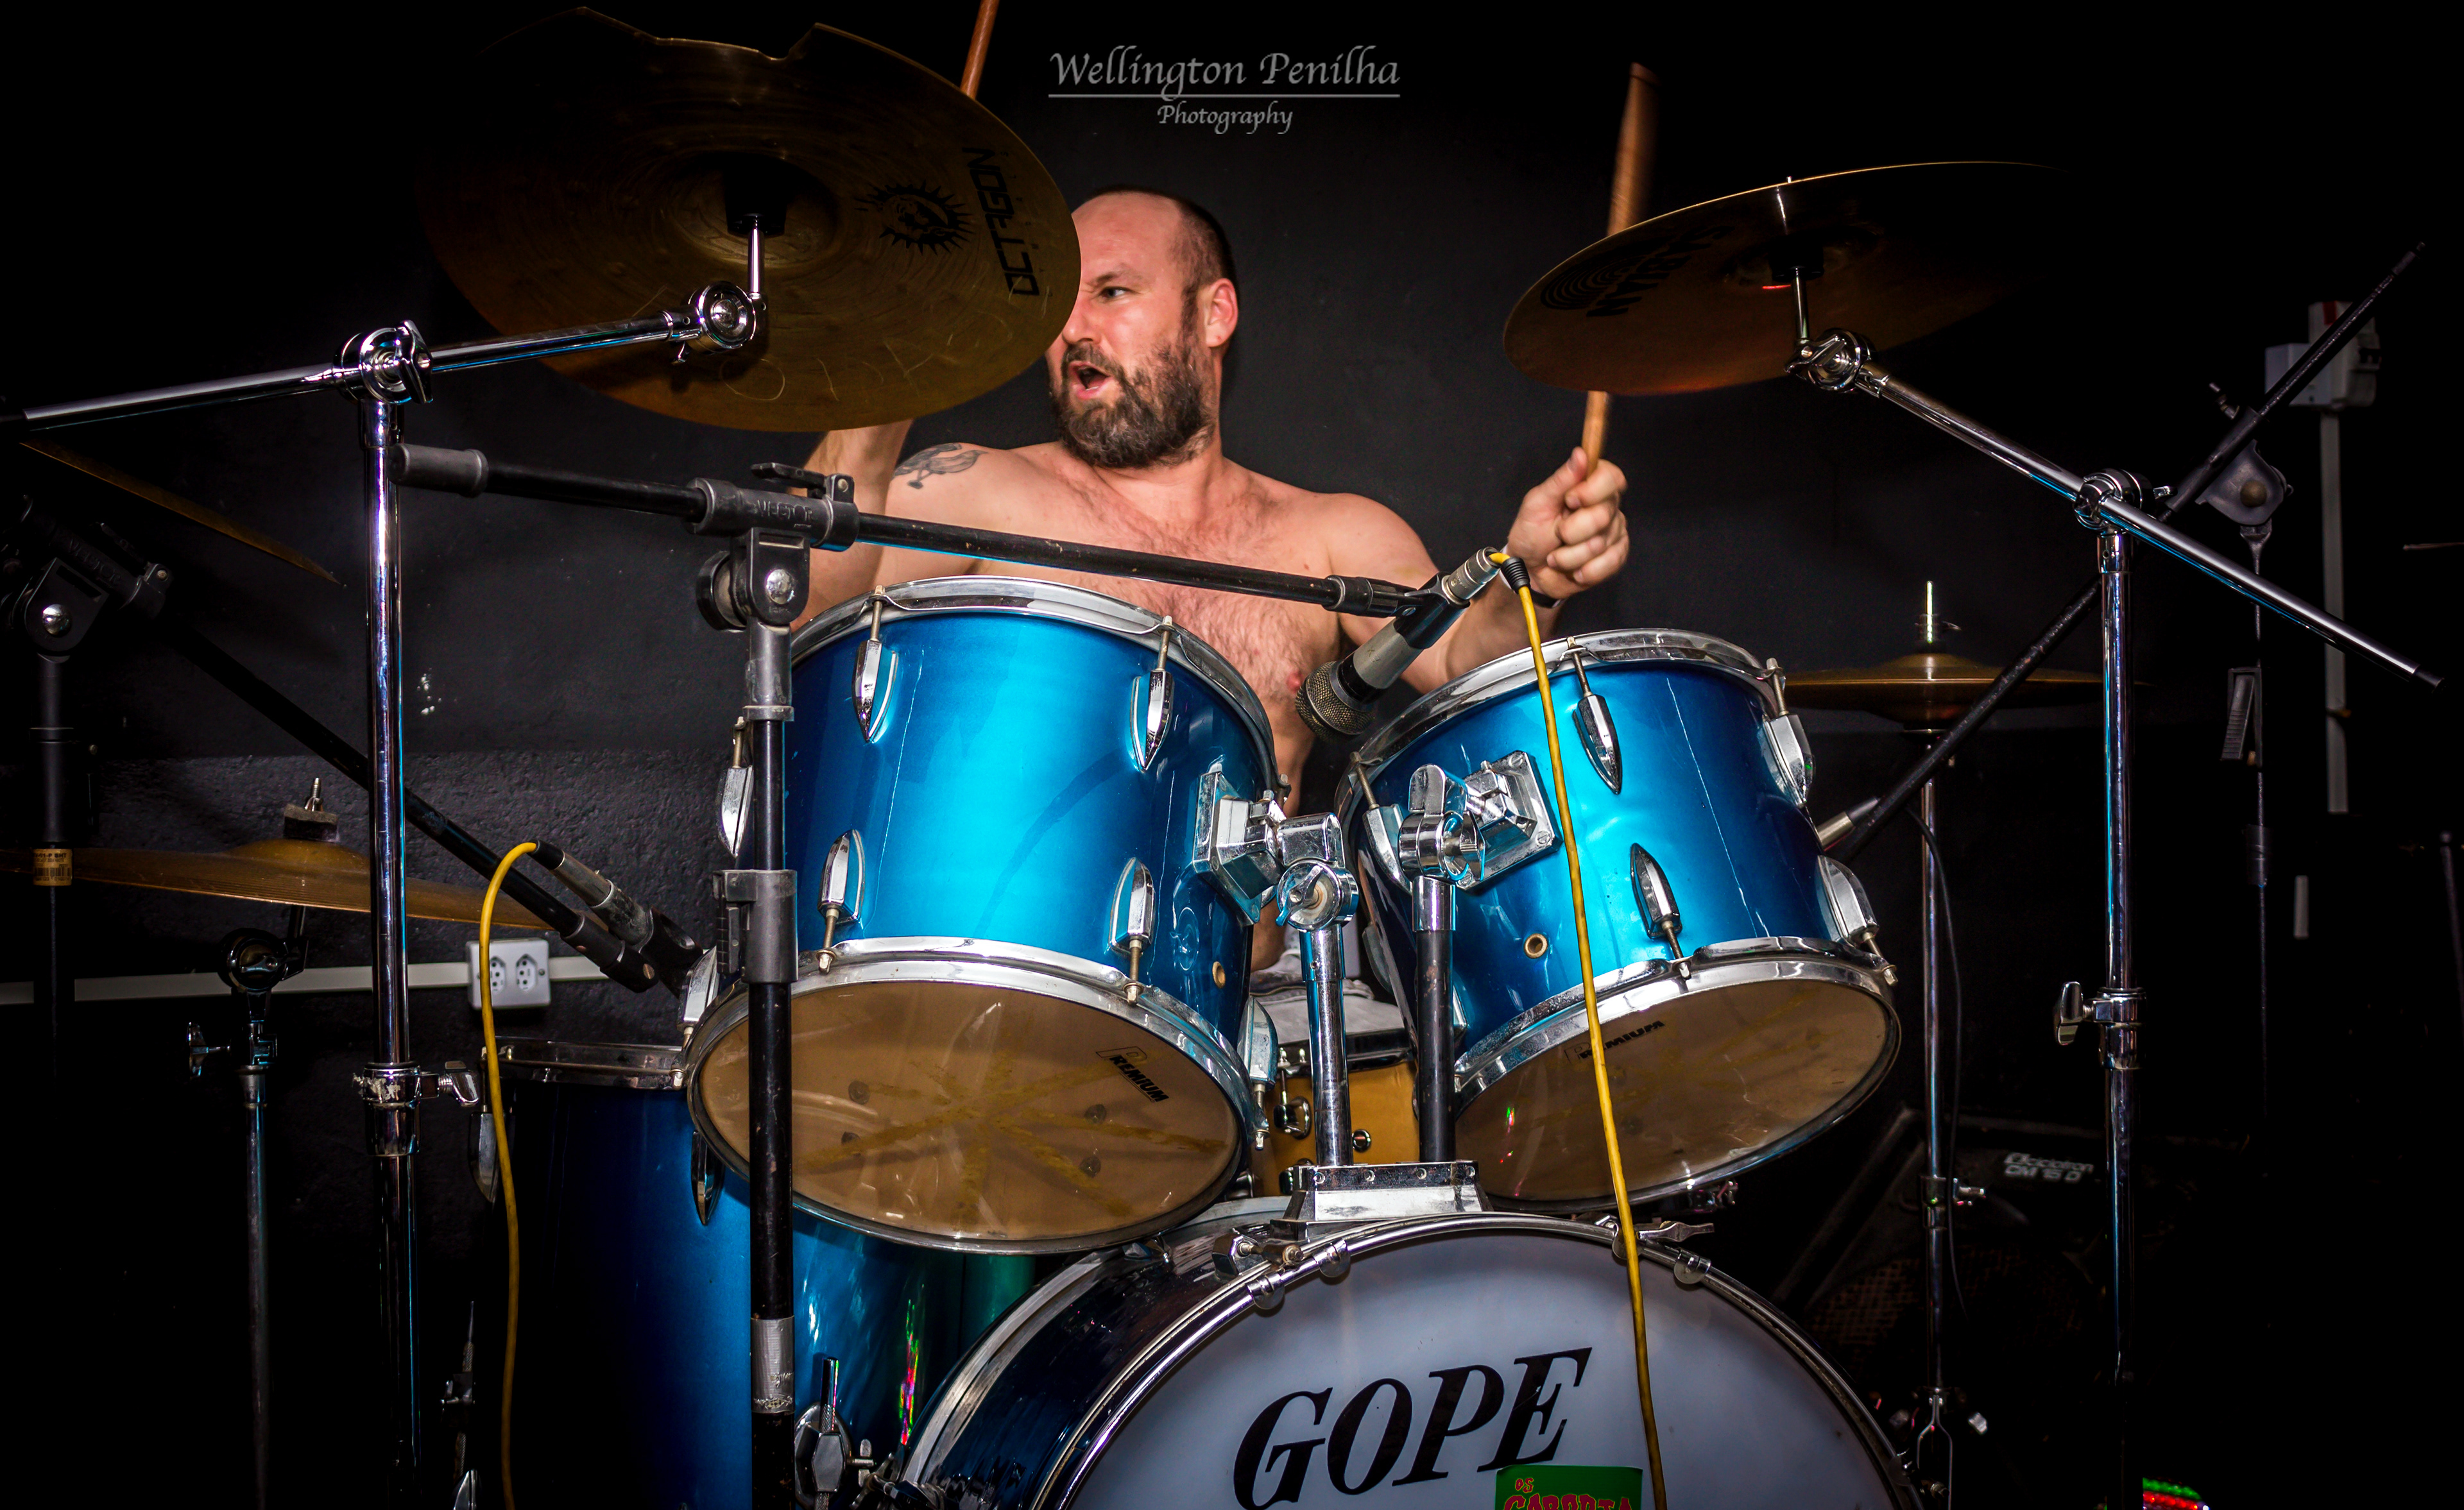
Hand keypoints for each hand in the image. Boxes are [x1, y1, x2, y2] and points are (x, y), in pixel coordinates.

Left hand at [1504, 447, 1628, 599]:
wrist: (1529, 569)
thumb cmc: (1531, 533)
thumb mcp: (1538, 503)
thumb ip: (1561, 480)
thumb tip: (1581, 454)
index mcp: (1589, 487)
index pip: (1611, 477)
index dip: (1593, 490)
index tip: (1570, 500)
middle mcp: (1606, 507)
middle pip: (1604, 514)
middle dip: (1571, 531)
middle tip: (1557, 534)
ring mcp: (1613, 532)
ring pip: (1601, 543)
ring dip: (1570, 555)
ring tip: (1557, 555)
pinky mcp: (1615, 557)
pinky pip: (1610, 563)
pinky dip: (1586, 571)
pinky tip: (1575, 570)